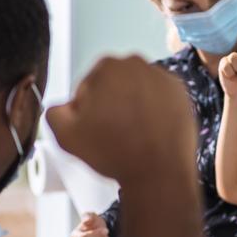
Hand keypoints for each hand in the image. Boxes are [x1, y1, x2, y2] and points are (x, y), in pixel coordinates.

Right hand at [47, 56, 203, 236]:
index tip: (93, 128)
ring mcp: (163, 77)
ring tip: (132, 135)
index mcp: (107, 66)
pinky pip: (159, 99)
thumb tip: (62, 107)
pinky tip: (149, 132)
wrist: (158, 172)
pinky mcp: (182, 93)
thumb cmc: (113, 152)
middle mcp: (137, 63)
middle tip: (111, 133)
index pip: (88, 86)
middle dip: (110, 104)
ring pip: (137, 91)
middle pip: (114, 85)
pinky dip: (154, 111)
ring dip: (132, 107)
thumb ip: (54, 113)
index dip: (86, 110)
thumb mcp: (65, 136)